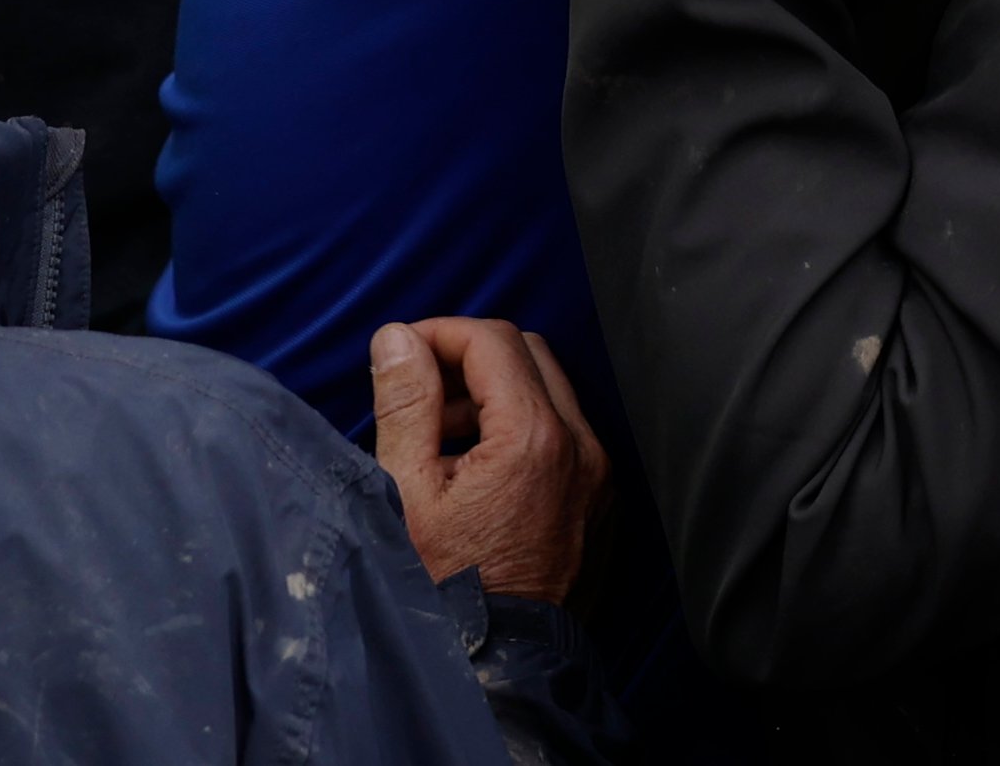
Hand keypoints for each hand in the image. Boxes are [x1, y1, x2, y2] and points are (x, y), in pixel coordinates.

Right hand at [372, 318, 606, 603]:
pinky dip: (524, 426)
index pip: (492, 340)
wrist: (501, 666)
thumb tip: (397, 338)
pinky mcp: (602, 498)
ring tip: (441, 441)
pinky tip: (478, 468)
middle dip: (469, 358)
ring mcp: (598, 474)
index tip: (401, 354)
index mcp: (534, 438)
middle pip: (528, 352)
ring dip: (495, 392)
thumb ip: (405, 406)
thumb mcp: (406, 493)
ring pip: (550, 389)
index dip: (440, 333)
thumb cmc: (445, 588)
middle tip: (421, 397)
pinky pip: (567, 432)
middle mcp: (582, 446)